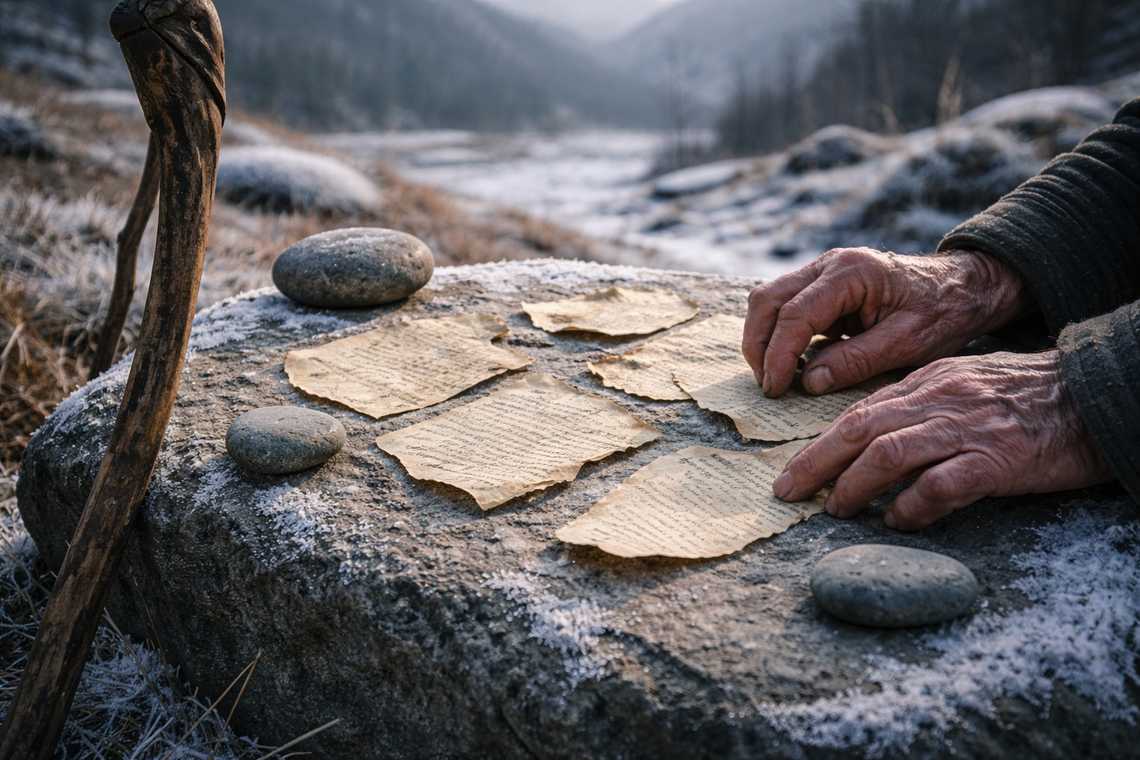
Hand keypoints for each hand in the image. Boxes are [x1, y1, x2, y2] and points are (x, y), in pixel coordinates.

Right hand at [742, 247, 1028, 397]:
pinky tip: (793, 363)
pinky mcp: (824, 284)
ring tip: (775, 377)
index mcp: (851, 273)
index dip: (779, 355)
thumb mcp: (907, 343)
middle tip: (768, 386)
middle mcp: (829, 264)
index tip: (776, 389)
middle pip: (768, 300)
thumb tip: (808, 382)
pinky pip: (786, 305)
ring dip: (764, 338)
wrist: (966, 287)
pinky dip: (780, 334)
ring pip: (769, 299)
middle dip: (759, 345)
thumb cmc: (944, 313)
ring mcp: (823, 270)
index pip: (795, 314)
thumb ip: (856, 360)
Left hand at [772, 350, 1112, 530]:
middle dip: (816, 463)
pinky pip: (942, 485)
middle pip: (860, 429)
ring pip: (890, 453)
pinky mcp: (996, 460)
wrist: (1090, 396)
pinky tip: (897, 520)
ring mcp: (967, 429)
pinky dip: (912, 506)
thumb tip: (871, 439)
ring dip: (853, 484)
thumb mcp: (963, 385)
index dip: (819, 443)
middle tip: (788, 491)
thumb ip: (918, 406)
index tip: (792, 471)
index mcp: (927, 383)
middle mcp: (939, 401)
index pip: (859, 411)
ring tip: (835, 509)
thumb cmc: (1024, 398)